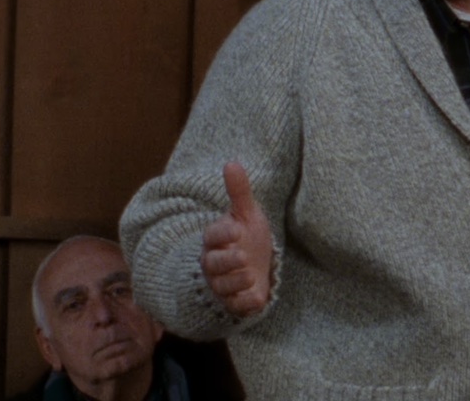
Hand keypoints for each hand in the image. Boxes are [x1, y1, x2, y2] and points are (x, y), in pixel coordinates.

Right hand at [200, 162, 273, 316]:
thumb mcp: (246, 214)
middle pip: (213, 264)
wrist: (253, 267)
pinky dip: (245, 304)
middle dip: (226, 261)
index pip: (212, 236)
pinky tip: (256, 299)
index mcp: (215, 239)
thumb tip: (232, 163)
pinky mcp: (235, 302)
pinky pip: (236, 306)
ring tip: (249, 275)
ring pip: (223, 286)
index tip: (236, 229)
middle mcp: (214, 263)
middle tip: (242, 256)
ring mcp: (223, 284)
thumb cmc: (245, 237)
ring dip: (236, 281)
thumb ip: (239, 192)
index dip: (222, 233)